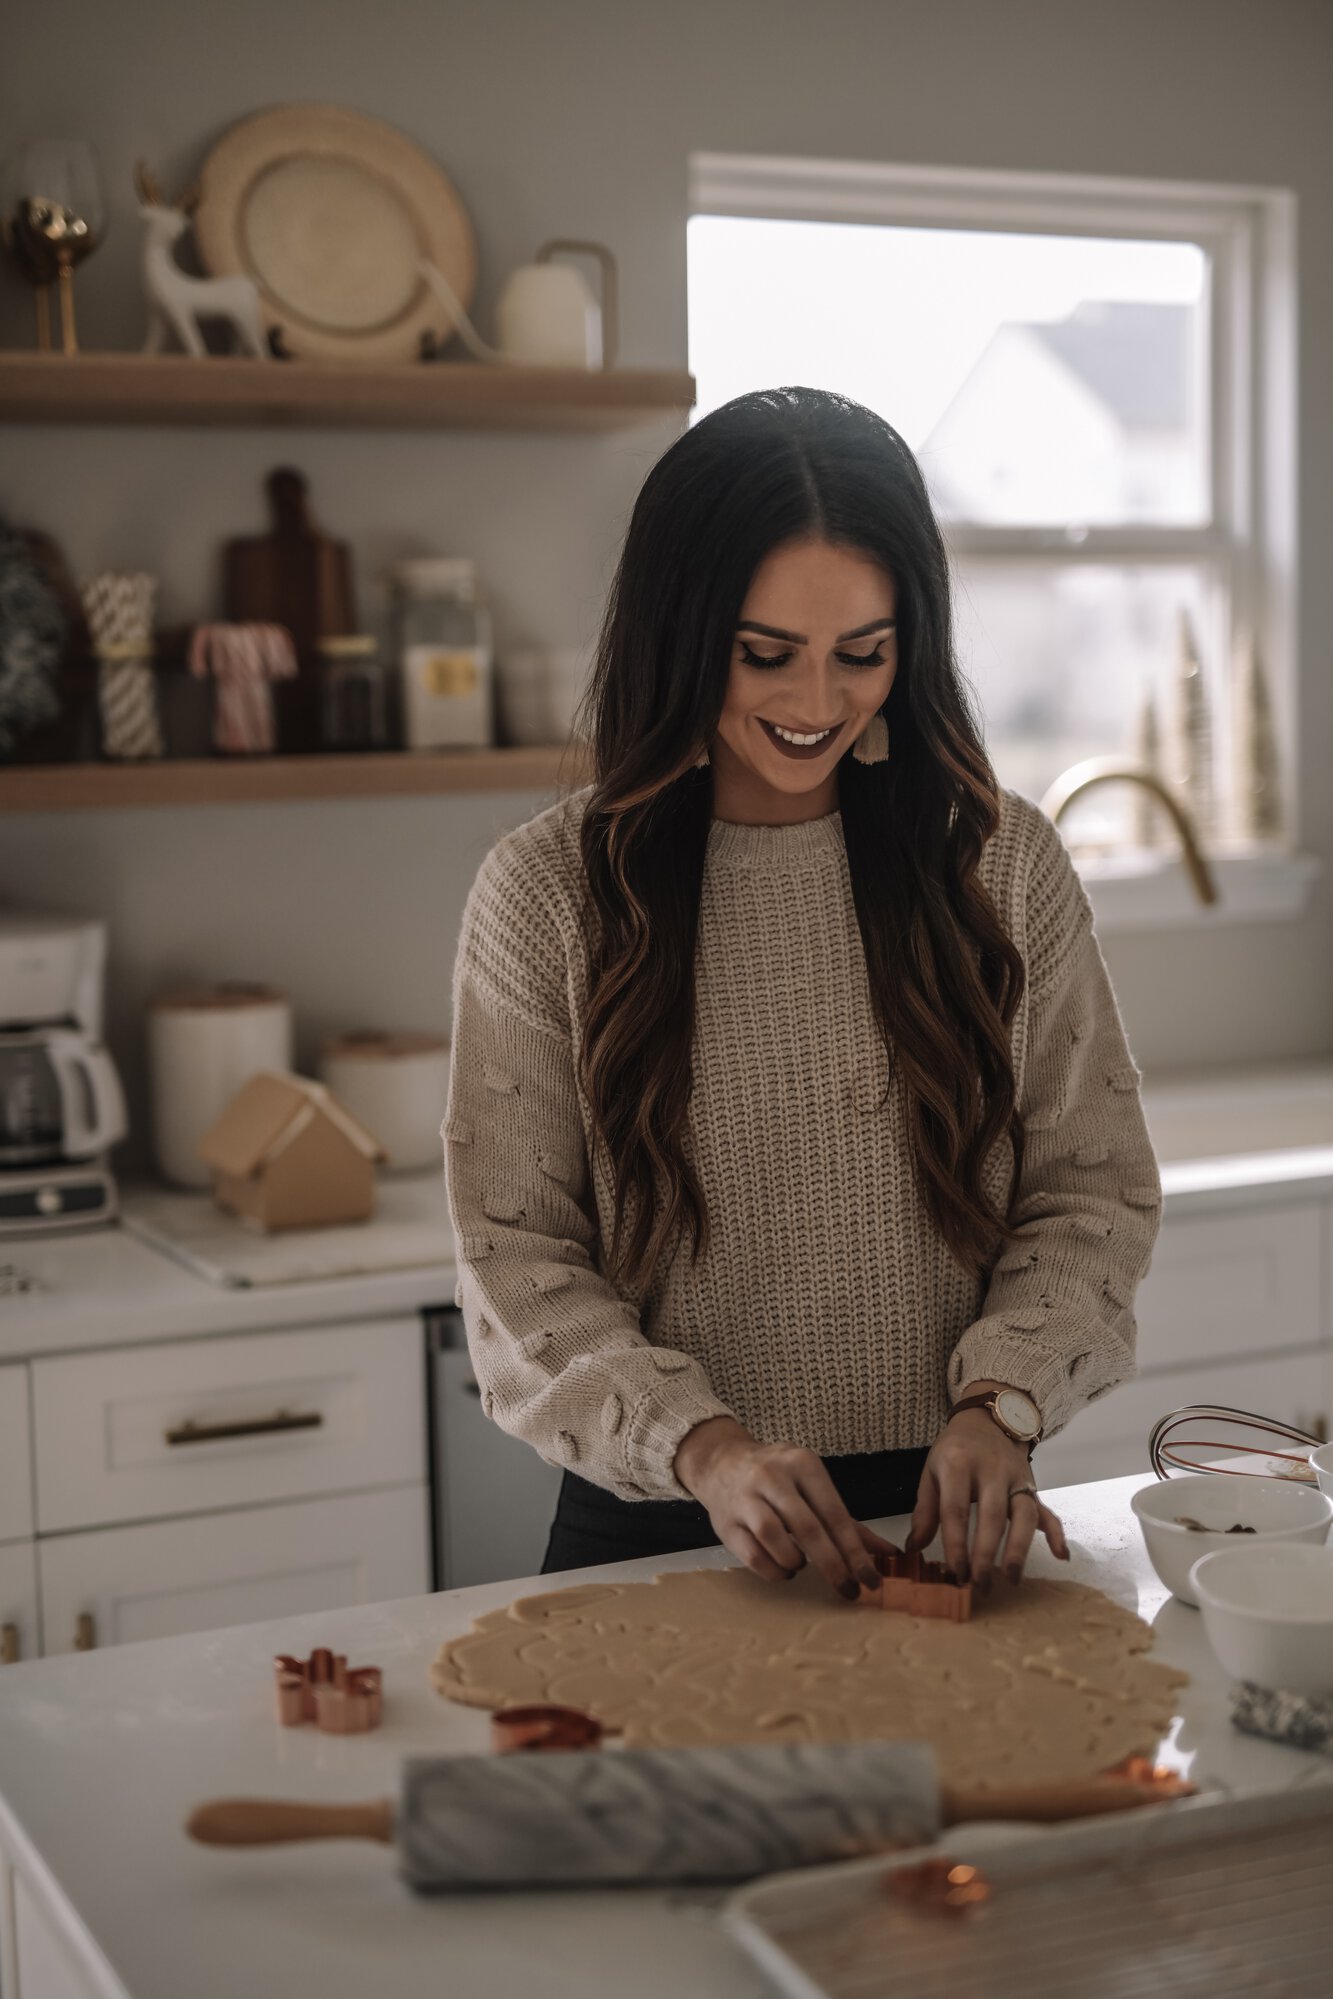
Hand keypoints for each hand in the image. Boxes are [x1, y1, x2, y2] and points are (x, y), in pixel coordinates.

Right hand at [674, 1416, 900, 1599]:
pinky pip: (753, 1556)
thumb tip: (889, 1554)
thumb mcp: (814, 1487)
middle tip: (849, 1590)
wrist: (722, 1463)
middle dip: (833, 1566)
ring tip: (801, 1565)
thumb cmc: (779, 1479)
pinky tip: (783, 1569)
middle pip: (809, 1529)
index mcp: (803, 1464)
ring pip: (776, 1540)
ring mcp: (745, 1497)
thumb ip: (849, 1523)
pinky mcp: (725, 1521)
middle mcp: (773, 1476)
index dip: (855, 1551)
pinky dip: (774, 1571)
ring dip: (796, 1562)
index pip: (835, 1514)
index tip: (871, 1580)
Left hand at [905, 1408, 1068, 1588]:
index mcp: (958, 1464)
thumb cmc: (954, 1451)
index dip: (955, 1545)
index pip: (955, 1510)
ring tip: (1011, 1578)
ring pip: (1024, 1514)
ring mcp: (1016, 1477)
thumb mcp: (931, 1472)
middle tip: (979, 1584)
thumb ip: (924, 1510)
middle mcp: (991, 1470)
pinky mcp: (1032, 1484)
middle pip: (992, 1516)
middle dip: (986, 1554)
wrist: (986, 1420)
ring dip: (1019, 1549)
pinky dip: (1056, 1532)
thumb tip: (914, 1548)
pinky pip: (1047, 1509)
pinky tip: (1060, 1555)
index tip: (955, 1573)